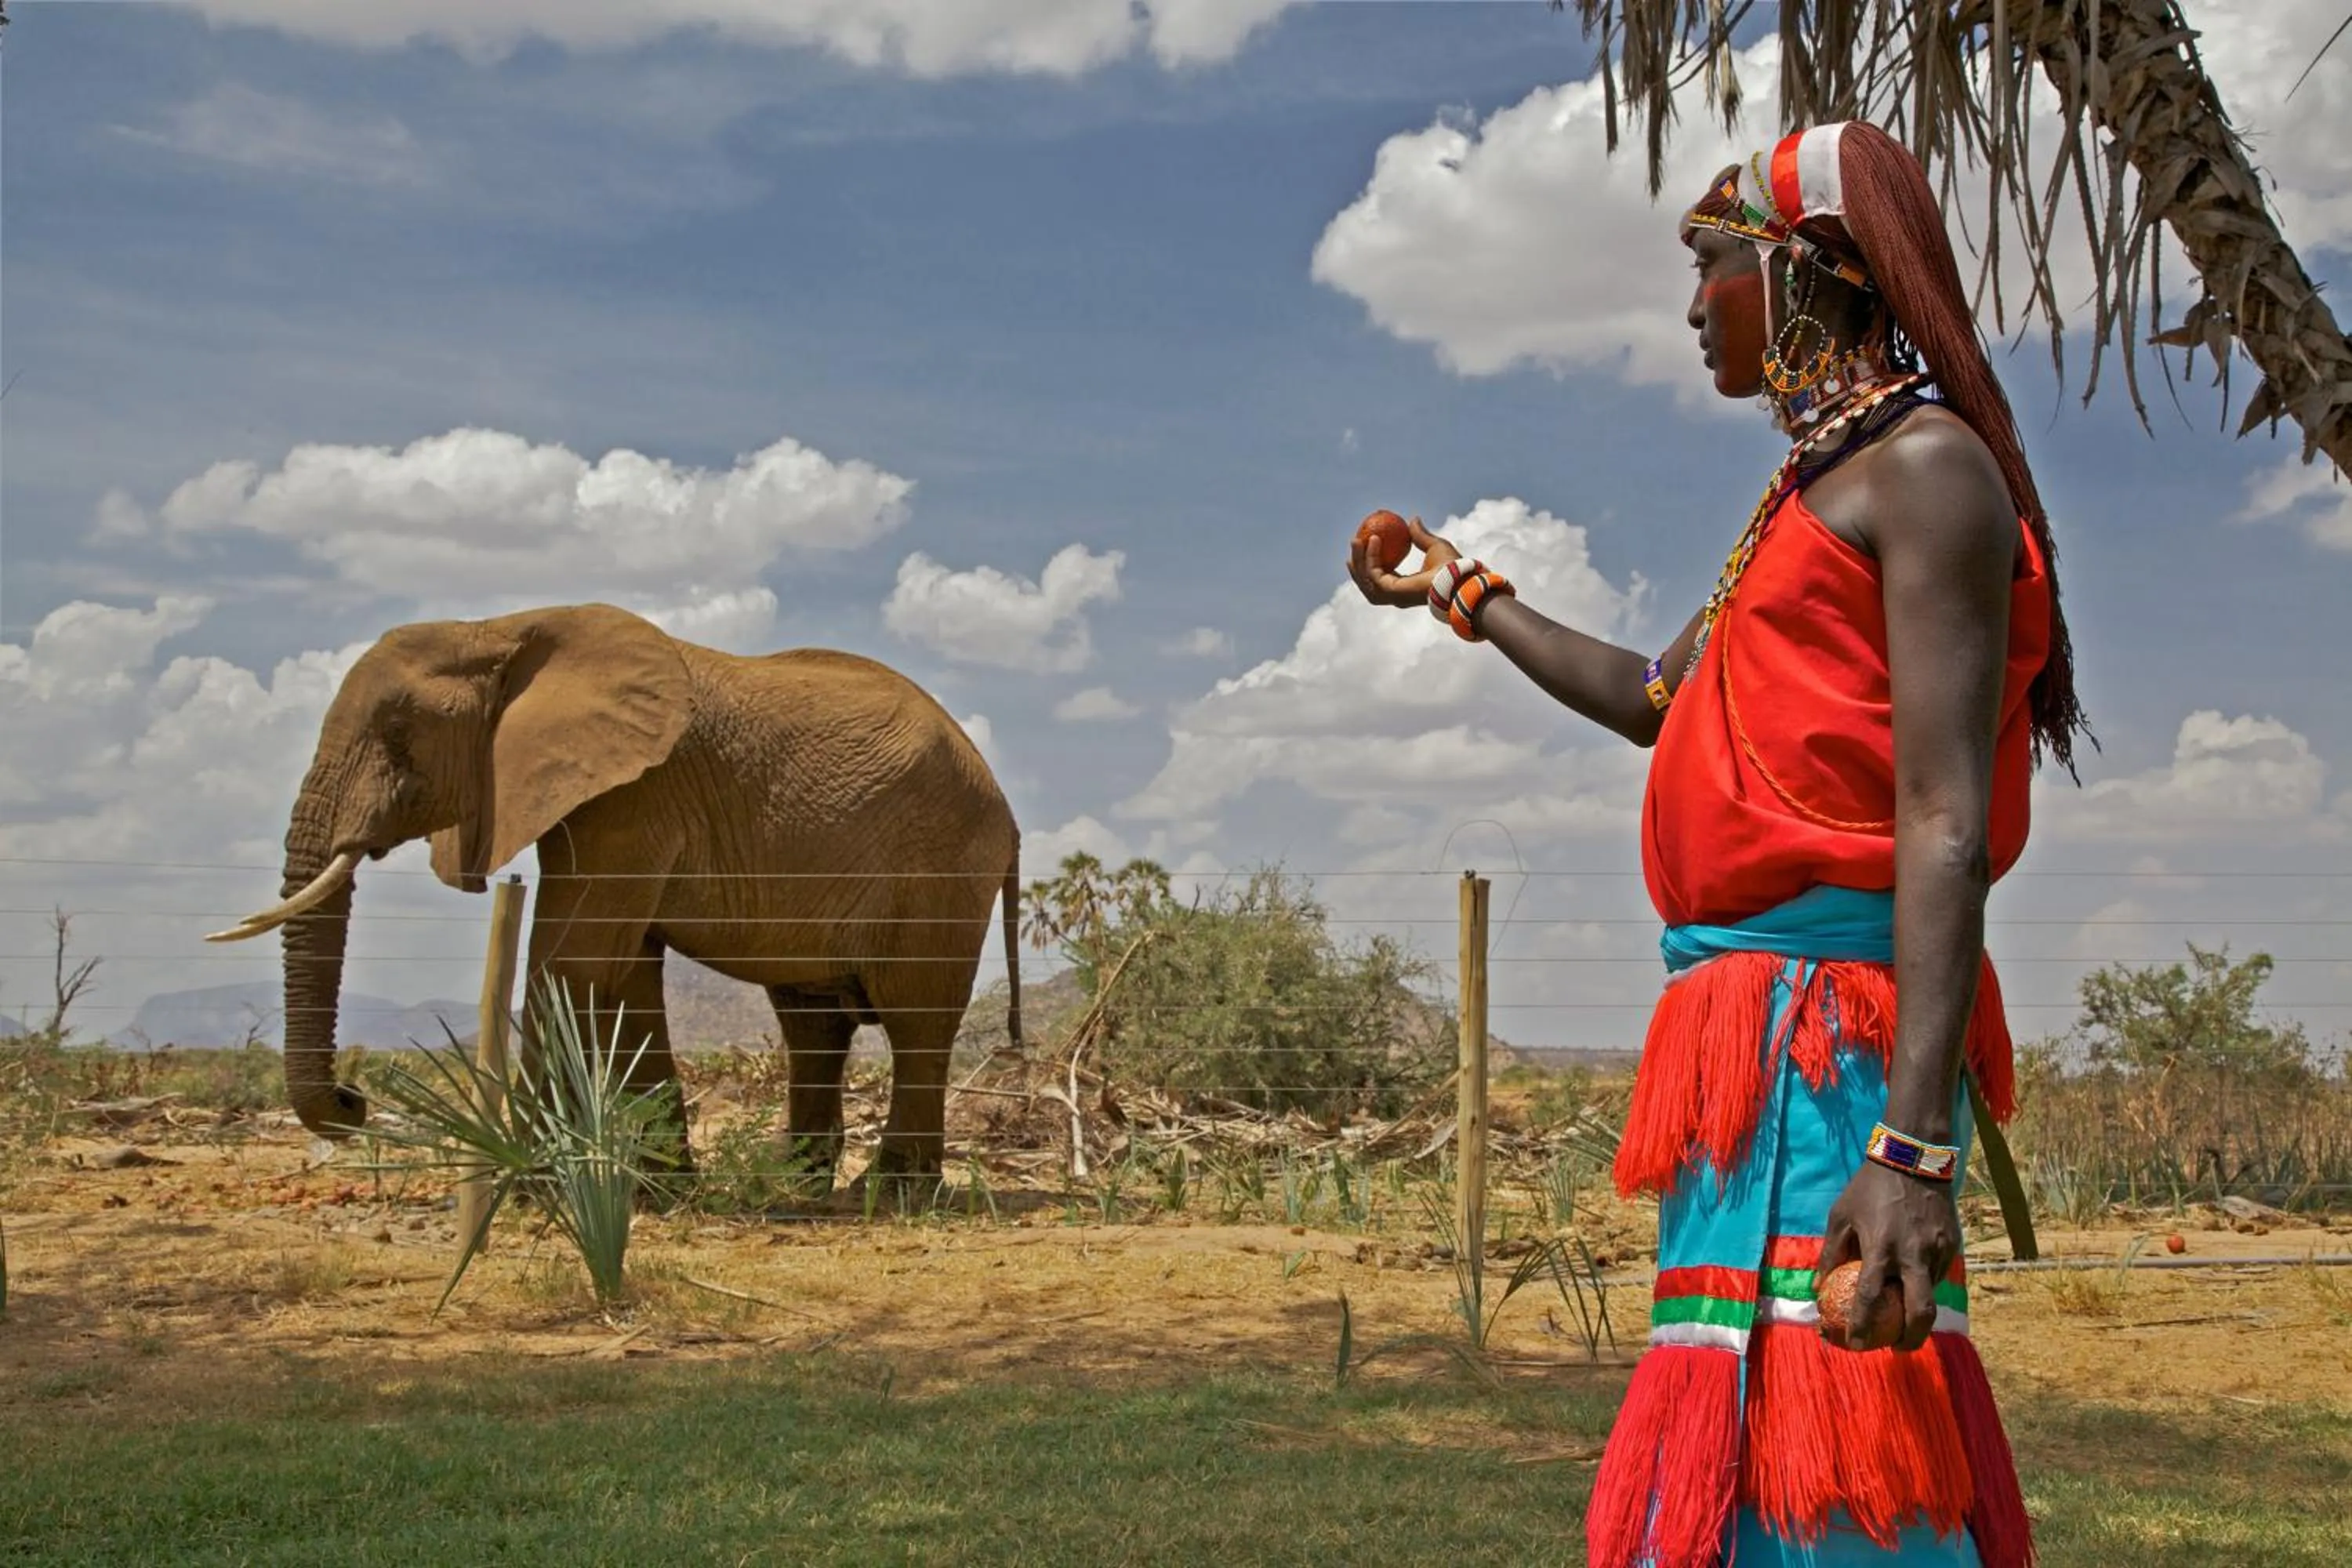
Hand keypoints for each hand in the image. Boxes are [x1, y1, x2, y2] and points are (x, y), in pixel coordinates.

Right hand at [1347, 515, 1459, 608]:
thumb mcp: (1434, 545)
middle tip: (1355, 542)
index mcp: (1405, 588)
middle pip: (1367, 582)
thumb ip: (1421, 535)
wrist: (1459, 578)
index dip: (1370, 561)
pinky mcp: (1391, 592)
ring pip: (1366, 578)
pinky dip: (1370, 556)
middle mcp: (1395, 596)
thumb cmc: (1452, 566)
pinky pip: (1374, 572)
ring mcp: (1392, 596)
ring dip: (1358, 559)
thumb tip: (1413, 519)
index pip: (1381, 577)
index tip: (1367, 543)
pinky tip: (1373, 540)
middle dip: (1357, 563)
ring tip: (1356, 540)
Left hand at [1819, 1159, 1960, 1352]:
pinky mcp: (1951, 1244)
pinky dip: (1926, 1285)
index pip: (1871, 1298)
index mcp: (1881, 1248)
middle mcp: (1912, 1255)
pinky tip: (1914, 1284)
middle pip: (1920, 1312)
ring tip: (1904, 1321)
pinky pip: (1938, 1274)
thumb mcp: (1840, 1215)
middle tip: (1898, 1349)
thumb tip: (1817, 1287)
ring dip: (1919, 1313)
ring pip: (1933, 1295)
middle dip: (1911, 1339)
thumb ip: (1830, 1253)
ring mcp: (1937, 1251)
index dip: (1863, 1325)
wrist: (1913, 1159)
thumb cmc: (1869, 1188)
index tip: (1855, 1344)